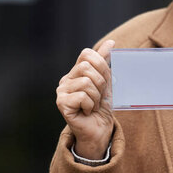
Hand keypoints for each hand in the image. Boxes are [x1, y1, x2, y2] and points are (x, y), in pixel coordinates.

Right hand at [56, 40, 114, 158]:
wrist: (100, 130)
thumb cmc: (102, 107)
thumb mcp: (107, 82)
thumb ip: (105, 62)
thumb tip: (111, 42)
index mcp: (75, 72)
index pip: (87, 54)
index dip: (101, 65)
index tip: (104, 81)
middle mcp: (65, 80)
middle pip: (86, 68)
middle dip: (100, 83)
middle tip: (98, 97)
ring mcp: (61, 92)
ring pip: (86, 82)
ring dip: (96, 97)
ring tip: (92, 105)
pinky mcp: (61, 104)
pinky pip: (82, 96)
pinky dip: (90, 105)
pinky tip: (86, 111)